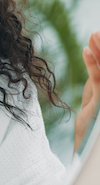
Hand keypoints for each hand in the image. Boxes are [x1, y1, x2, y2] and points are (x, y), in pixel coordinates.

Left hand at [75, 31, 99, 153]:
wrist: (87, 152)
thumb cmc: (92, 124)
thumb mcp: (95, 96)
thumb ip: (97, 77)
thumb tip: (92, 52)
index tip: (98, 35)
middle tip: (98, 31)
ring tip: (94, 34)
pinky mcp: (99, 105)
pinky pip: (99, 81)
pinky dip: (93, 64)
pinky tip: (86, 50)